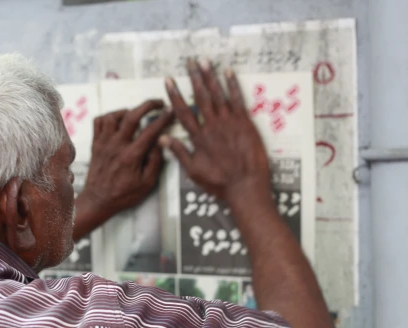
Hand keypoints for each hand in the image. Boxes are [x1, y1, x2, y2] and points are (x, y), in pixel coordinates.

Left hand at [74, 101, 173, 239]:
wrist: (98, 200)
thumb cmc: (124, 195)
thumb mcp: (146, 184)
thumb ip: (155, 162)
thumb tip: (161, 142)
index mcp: (131, 156)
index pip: (150, 131)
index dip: (163, 119)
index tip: (171, 112)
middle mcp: (116, 145)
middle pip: (132, 116)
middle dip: (148, 105)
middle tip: (158, 103)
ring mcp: (103, 143)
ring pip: (113, 115)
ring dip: (127, 110)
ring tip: (136, 114)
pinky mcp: (95, 143)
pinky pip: (99, 121)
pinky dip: (109, 116)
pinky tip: (118, 121)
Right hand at [161, 60, 271, 202]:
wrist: (245, 186)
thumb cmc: (219, 182)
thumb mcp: (194, 172)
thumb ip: (179, 153)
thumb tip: (162, 139)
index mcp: (198, 138)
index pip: (183, 112)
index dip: (175, 95)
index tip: (169, 80)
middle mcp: (212, 126)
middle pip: (200, 97)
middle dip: (194, 78)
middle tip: (190, 61)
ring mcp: (229, 123)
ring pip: (217, 95)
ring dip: (210, 77)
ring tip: (205, 61)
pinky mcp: (245, 123)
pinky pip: (238, 100)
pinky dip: (232, 85)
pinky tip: (228, 72)